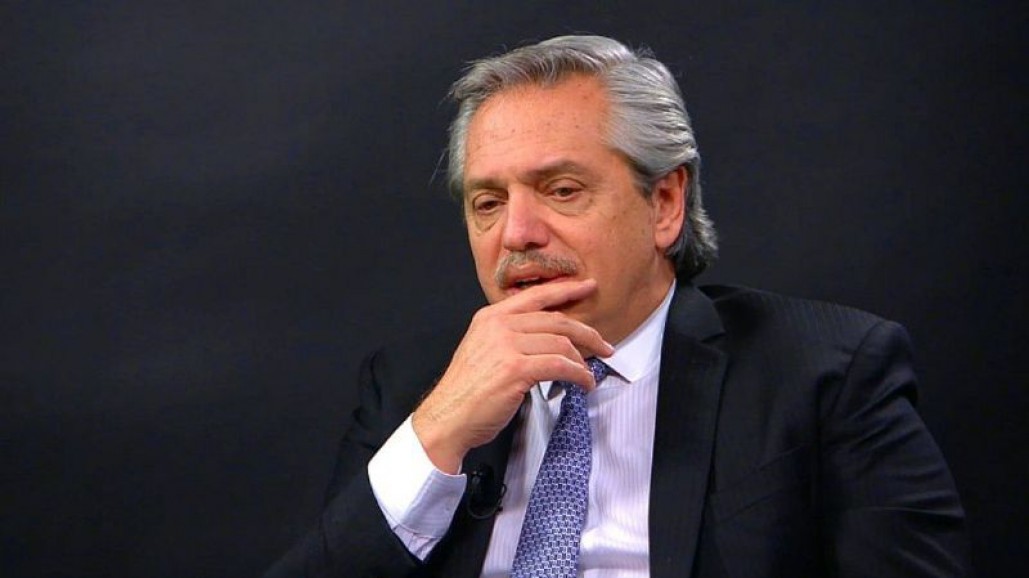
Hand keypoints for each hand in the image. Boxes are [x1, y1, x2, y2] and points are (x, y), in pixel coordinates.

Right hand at [411, 278, 613, 472]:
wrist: (447, 418)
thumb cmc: (467, 392)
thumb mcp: (483, 350)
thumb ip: (510, 337)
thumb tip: (548, 340)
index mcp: (490, 317)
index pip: (537, 296)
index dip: (566, 290)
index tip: (587, 287)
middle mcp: (498, 325)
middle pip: (556, 320)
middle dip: (586, 333)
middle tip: (604, 344)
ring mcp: (506, 345)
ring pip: (561, 343)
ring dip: (583, 360)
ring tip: (590, 372)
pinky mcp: (515, 368)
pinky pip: (560, 365)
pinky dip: (578, 374)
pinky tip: (584, 383)